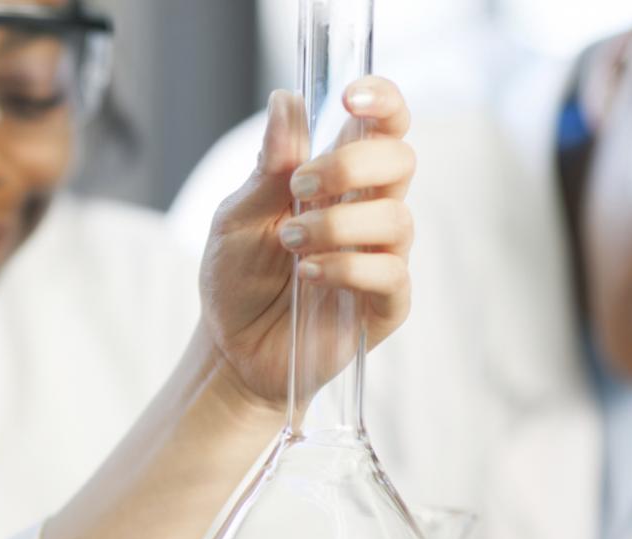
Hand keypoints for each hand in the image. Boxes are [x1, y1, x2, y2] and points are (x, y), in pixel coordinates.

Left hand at [198, 77, 414, 406]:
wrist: (231, 348)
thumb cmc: (237, 277)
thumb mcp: (236, 216)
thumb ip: (268, 166)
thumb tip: (287, 99)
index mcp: (337, 178)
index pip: (383, 125)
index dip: (383, 100)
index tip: (351, 97)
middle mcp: (368, 210)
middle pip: (401, 160)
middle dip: (351, 164)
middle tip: (299, 187)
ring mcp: (382, 257)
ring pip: (397, 218)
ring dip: (336, 224)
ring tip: (289, 243)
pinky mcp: (385, 304)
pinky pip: (391, 273)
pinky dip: (346, 267)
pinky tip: (308, 275)